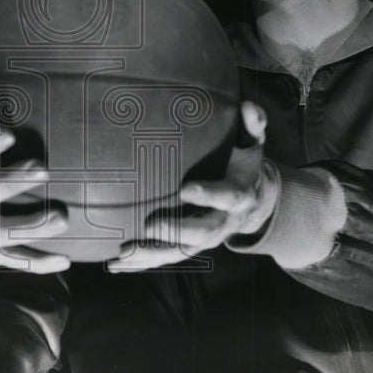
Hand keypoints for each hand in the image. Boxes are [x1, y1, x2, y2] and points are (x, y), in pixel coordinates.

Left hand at [107, 101, 276, 271]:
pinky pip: (168, 258)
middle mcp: (226, 220)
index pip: (228, 196)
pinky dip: (143, 263)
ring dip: (153, 254)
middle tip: (150, 225)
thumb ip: (253, 124)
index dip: (209, 194)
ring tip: (125, 253)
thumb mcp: (253, 142)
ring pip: (183, 252)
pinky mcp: (192, 246)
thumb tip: (248, 107)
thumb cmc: (244, 162)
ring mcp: (208, 238)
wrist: (254, 198)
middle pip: (205, 233)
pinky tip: (117, 264)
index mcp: (241, 194)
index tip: (185, 189)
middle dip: (178, 231)